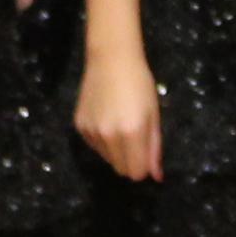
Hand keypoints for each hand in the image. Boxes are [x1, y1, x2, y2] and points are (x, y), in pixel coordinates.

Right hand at [75, 41, 161, 183]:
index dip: (143, 167)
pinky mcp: (79, 126)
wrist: (110, 59)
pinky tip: (106, 118)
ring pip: (107, 159)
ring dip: (116, 150)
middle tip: (135, 138)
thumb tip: (156, 177)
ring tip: (119, 124)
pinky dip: (102, 140)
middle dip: (130, 161)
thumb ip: (154, 149)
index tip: (146, 154)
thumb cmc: (139, 83)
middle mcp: (108, 136)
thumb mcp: (153, 115)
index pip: (135, 172)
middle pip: (120, 169)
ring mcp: (91, 132)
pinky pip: (95, 146)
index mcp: (131, 132)